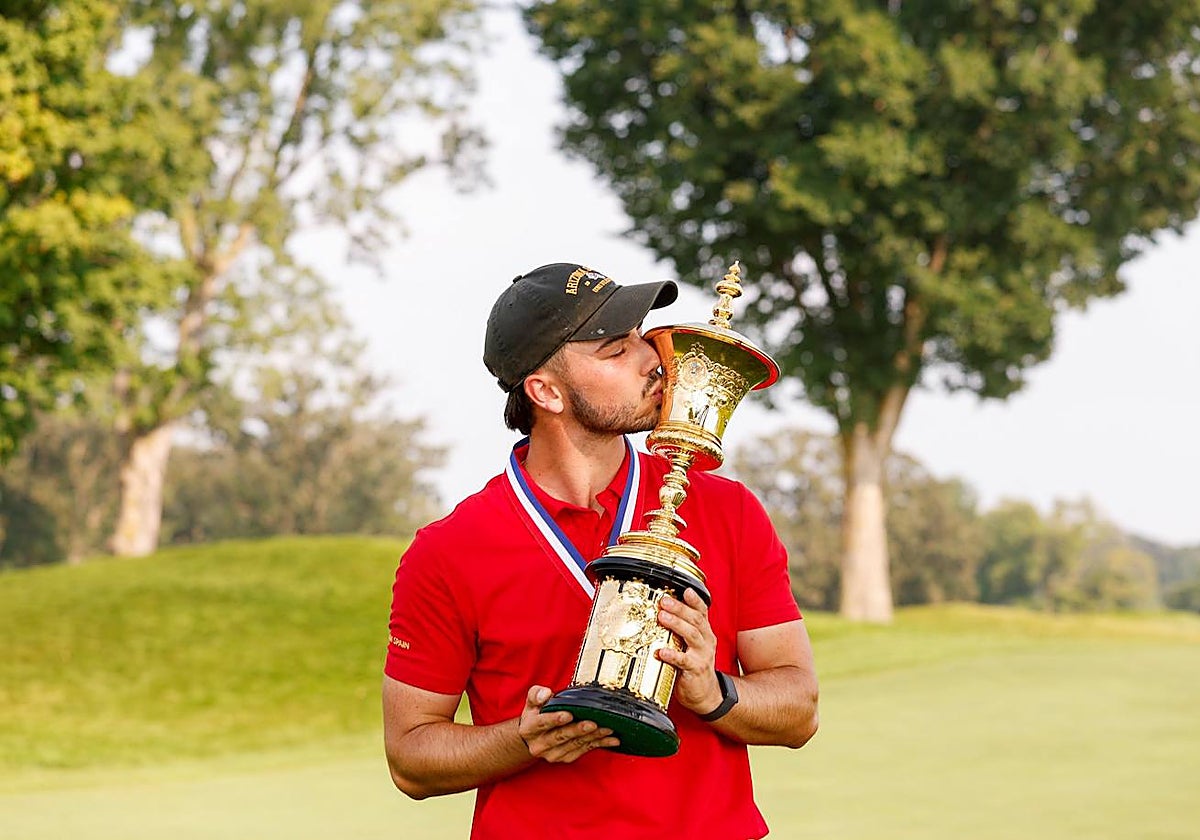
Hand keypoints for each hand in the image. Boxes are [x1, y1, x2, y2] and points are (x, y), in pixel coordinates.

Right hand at [517, 686, 618, 762]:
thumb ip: (537, 694)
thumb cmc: (536, 714)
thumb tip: (546, 694)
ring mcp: (553, 754)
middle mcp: (540, 745)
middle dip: (578, 730)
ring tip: (607, 729)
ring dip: (592, 736)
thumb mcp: (532, 700)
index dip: (554, 719)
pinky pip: (585, 750)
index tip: (568, 715)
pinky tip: (611, 739)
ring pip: (575, 744)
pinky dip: (599, 744)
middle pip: (561, 736)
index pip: (541, 723)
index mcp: (529, 728)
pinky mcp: (566, 758)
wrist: (532, 738)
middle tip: (592, 723)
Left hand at [655, 588, 721, 714]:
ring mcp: (702, 655)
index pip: (702, 612)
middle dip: (680, 608)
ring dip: (676, 624)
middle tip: (664, 601)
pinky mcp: (696, 670)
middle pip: (695, 620)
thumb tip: (661, 610)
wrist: (706, 694)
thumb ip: (682, 629)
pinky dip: (673, 654)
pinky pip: (684, 661)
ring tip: (662, 616)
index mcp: (704, 632)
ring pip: (692, 635)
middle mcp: (706, 641)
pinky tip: (662, 651)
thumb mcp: (691, 644)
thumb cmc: (693, 665)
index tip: (686, 590)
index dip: (695, 600)